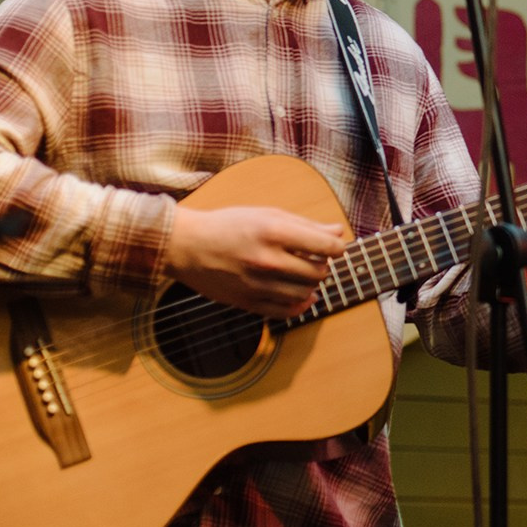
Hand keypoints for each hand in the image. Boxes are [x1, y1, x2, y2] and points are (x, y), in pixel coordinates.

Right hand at [164, 204, 348, 317]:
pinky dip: (299, 305)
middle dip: (323, 265)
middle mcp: (267, 260)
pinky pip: (286, 311)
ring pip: (305, 293)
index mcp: (274, 231)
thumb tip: (338, 233)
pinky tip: (300, 295)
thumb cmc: (229, 225)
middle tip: (314, 258)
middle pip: (318, 272)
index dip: (338, 248)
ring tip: (303, 274)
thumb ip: (305, 225)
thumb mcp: (268, 214)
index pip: (326, 247)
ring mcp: (257, 284)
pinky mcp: (247, 302)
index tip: (335, 247)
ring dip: (312, 285)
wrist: (187, 246)